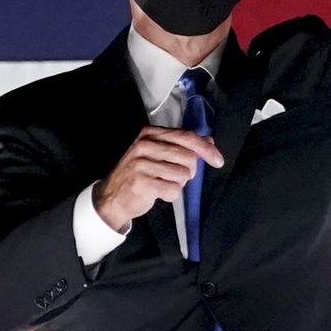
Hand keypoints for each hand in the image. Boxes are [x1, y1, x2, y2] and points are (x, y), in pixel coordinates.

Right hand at [93, 127, 223, 231]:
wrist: (112, 197)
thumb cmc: (140, 174)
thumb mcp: (158, 153)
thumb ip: (182, 145)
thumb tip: (209, 141)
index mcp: (151, 133)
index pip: (187, 137)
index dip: (206, 149)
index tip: (218, 160)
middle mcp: (145, 145)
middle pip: (188, 157)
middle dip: (188, 171)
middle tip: (173, 177)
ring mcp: (142, 164)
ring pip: (183, 175)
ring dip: (178, 184)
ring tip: (162, 184)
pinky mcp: (142, 183)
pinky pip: (174, 190)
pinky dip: (171, 195)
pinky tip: (159, 193)